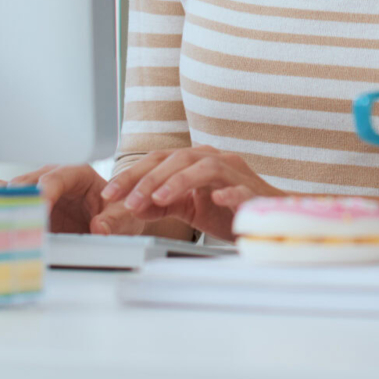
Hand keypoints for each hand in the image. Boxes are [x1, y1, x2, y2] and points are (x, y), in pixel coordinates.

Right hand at [0, 163, 141, 234]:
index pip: (55, 178)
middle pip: (26, 183)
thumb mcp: (124, 215)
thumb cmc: (117, 209)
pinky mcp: (28, 208)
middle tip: (15, 221)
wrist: (112, 218)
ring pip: (10, 192)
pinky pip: (6, 205)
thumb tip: (99, 228)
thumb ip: (114, 221)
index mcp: (76, 173)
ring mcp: (37, 192)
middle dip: (19, 200)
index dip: (44, 191)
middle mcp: (52, 178)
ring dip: (4, 206)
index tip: (40, 208)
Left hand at [101, 146, 282, 240]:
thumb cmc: (228, 211)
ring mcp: (235, 174)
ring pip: (205, 167)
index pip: (158, 160)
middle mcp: (214, 160)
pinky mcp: (254, 192)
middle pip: (177, 159)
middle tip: (127, 200)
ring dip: (178, 181)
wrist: (269, 219)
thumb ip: (163, 203)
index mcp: (196, 162)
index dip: (131, 175)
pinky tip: (216, 198)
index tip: (109, 194)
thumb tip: (133, 205)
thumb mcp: (189, 208)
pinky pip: (241, 188)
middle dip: (148, 178)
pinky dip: (228, 191)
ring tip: (157, 199)